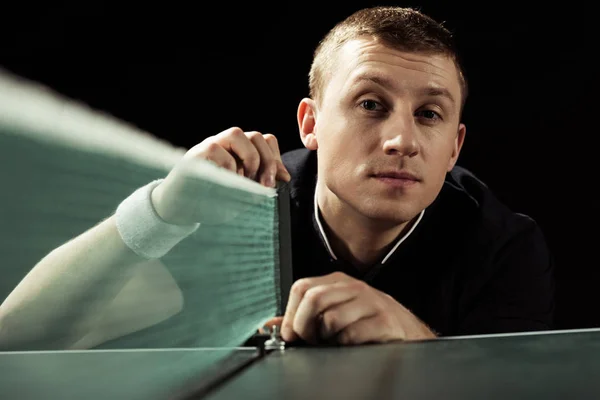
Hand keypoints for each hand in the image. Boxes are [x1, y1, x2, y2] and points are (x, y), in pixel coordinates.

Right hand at [151, 127, 290, 224]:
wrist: (178, 210)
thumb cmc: (211, 202)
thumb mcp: (241, 194)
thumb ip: (260, 184)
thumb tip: (284, 177)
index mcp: (239, 153)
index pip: (265, 141)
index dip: (276, 157)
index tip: (282, 180)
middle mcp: (225, 145)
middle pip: (255, 136)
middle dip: (267, 160)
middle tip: (267, 184)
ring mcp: (209, 146)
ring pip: (237, 134)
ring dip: (249, 158)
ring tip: (247, 180)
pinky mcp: (195, 155)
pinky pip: (217, 150)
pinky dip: (228, 167)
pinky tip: (227, 183)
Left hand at [279, 272, 436, 344]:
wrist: (408, 333)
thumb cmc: (368, 323)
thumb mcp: (335, 312)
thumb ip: (303, 317)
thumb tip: (269, 324)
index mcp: (338, 282)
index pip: (301, 287)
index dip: (290, 314)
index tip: (291, 333)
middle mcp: (353, 287)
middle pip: (312, 299)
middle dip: (304, 327)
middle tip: (310, 340)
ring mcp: (370, 302)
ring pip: (330, 319)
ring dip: (327, 339)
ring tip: (335, 342)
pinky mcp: (384, 321)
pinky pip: (351, 335)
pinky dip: (345, 346)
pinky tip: (352, 345)